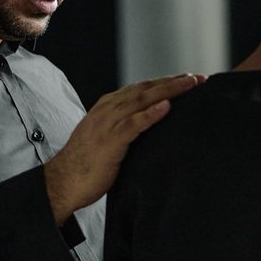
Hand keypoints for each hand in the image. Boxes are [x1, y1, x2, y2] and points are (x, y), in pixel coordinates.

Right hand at [44, 74, 204, 223]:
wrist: (62, 183)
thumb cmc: (86, 166)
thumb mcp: (107, 139)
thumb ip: (124, 129)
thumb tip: (147, 128)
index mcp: (107, 108)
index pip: (141, 89)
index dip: (165, 82)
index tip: (188, 80)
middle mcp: (108, 110)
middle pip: (145, 89)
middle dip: (173, 82)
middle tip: (198, 78)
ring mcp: (108, 124)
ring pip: (142, 100)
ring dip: (168, 90)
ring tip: (190, 84)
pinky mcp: (109, 141)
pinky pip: (133, 124)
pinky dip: (150, 114)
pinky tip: (166, 106)